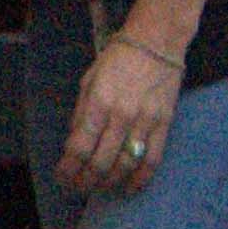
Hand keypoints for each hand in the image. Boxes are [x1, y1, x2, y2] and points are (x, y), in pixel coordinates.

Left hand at [57, 35, 181, 199]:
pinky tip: (130, 187)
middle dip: (86, 180)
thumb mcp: (89, 79)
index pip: (79, 147)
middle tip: (79, 186)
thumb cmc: (119, 57)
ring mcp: (145, 121)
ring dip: (110, 182)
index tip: (63, 176)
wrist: (157, 41)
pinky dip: (140, 178)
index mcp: (99, 102)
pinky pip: (152, 159)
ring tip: (100, 187)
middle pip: (101, 162)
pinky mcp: (164, 124)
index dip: (68, 168)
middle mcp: (121, 115)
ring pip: (125, 165)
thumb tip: (75, 142)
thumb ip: (82, 113)